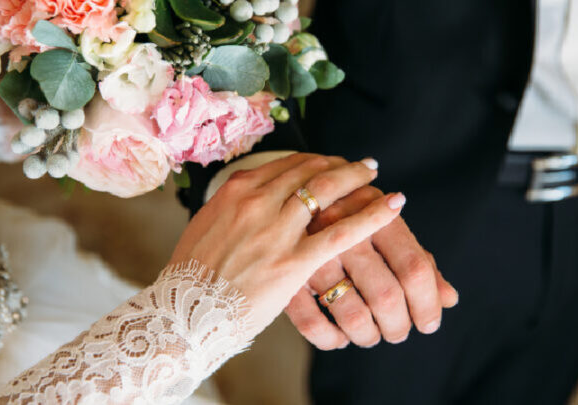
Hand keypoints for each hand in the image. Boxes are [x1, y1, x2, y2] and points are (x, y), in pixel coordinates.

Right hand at [170, 154, 405, 335]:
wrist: (183, 313)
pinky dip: (373, 214)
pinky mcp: (294, 261)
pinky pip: (342, 232)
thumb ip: (231, 209)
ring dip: (356, 176)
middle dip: (337, 164)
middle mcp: (257, 201)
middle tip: (358, 164)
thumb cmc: (191, 275)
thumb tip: (246, 202)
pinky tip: (393, 204)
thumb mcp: (205, 227)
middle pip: (308, 170)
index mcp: (235, 191)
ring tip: (373, 172)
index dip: (312, 160)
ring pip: (327, 190)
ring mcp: (277, 230)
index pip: (284, 164)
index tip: (328, 162)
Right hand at [285, 185, 458, 349]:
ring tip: (372, 335)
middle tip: (398, 332)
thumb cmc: (349, 217)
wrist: (288, 197)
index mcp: (375, 214)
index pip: (414, 268)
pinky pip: (311, 324)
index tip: (429, 323)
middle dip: (399, 326)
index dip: (428, 304)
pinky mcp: (287, 275)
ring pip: (352, 315)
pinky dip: (330, 339)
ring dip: (368, 336)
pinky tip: (339, 336)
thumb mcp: (384, 227)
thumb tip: (448, 299)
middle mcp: (344, 231)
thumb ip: (419, 260)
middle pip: (386, 296)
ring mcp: (312, 254)